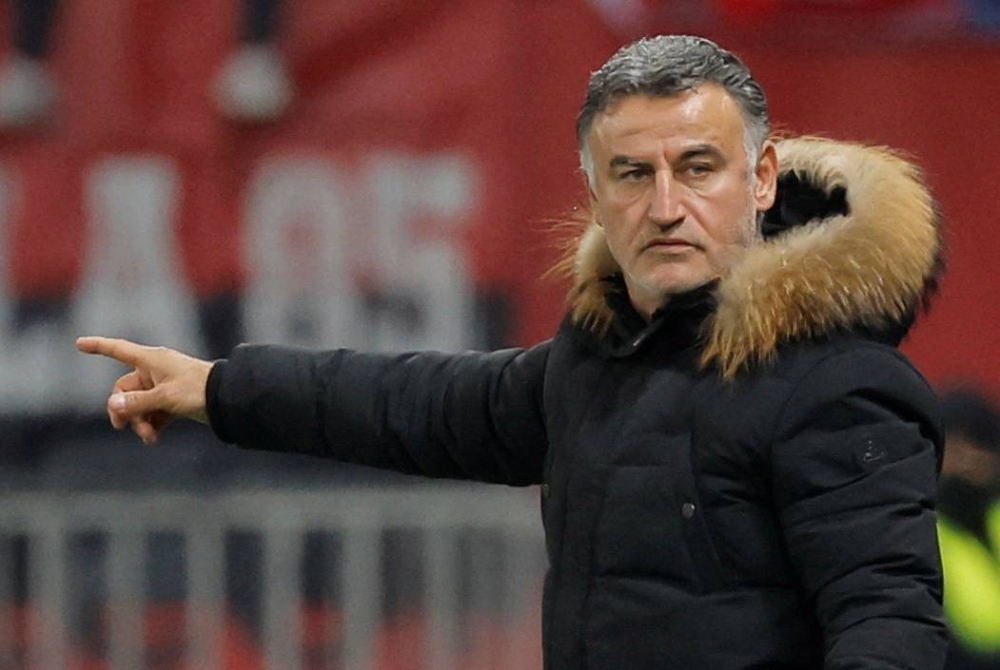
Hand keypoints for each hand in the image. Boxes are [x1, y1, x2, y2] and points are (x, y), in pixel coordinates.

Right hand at [76, 336, 214, 444]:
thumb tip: (112, 405)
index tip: (79, 343)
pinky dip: (152, 424)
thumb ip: (138, 402)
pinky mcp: (173, 401)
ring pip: (139, 405)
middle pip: (125, 390)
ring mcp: (164, 386)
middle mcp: (155, 370)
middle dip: (125, 410)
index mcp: (152, 360)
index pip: (119, 350)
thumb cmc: (198, 389)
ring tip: (149, 437)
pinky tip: (154, 438)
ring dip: (140, 421)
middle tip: (123, 426)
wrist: (228, 399)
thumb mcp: (165, 397)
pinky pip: (153, 412)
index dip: (99, 347)